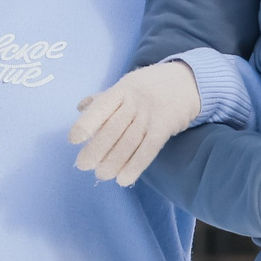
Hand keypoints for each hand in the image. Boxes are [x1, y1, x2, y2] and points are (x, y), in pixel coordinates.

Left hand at [68, 61, 202, 185]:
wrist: (187, 81)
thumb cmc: (150, 85)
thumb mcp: (127, 84)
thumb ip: (104, 98)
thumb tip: (80, 107)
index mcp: (122, 89)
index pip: (101, 106)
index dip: (87, 123)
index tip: (73, 140)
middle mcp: (136, 101)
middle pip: (114, 128)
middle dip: (97, 148)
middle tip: (83, 165)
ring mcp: (151, 115)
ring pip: (129, 141)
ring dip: (114, 161)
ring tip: (101, 175)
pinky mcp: (164, 128)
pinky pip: (148, 149)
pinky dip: (135, 166)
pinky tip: (123, 179)